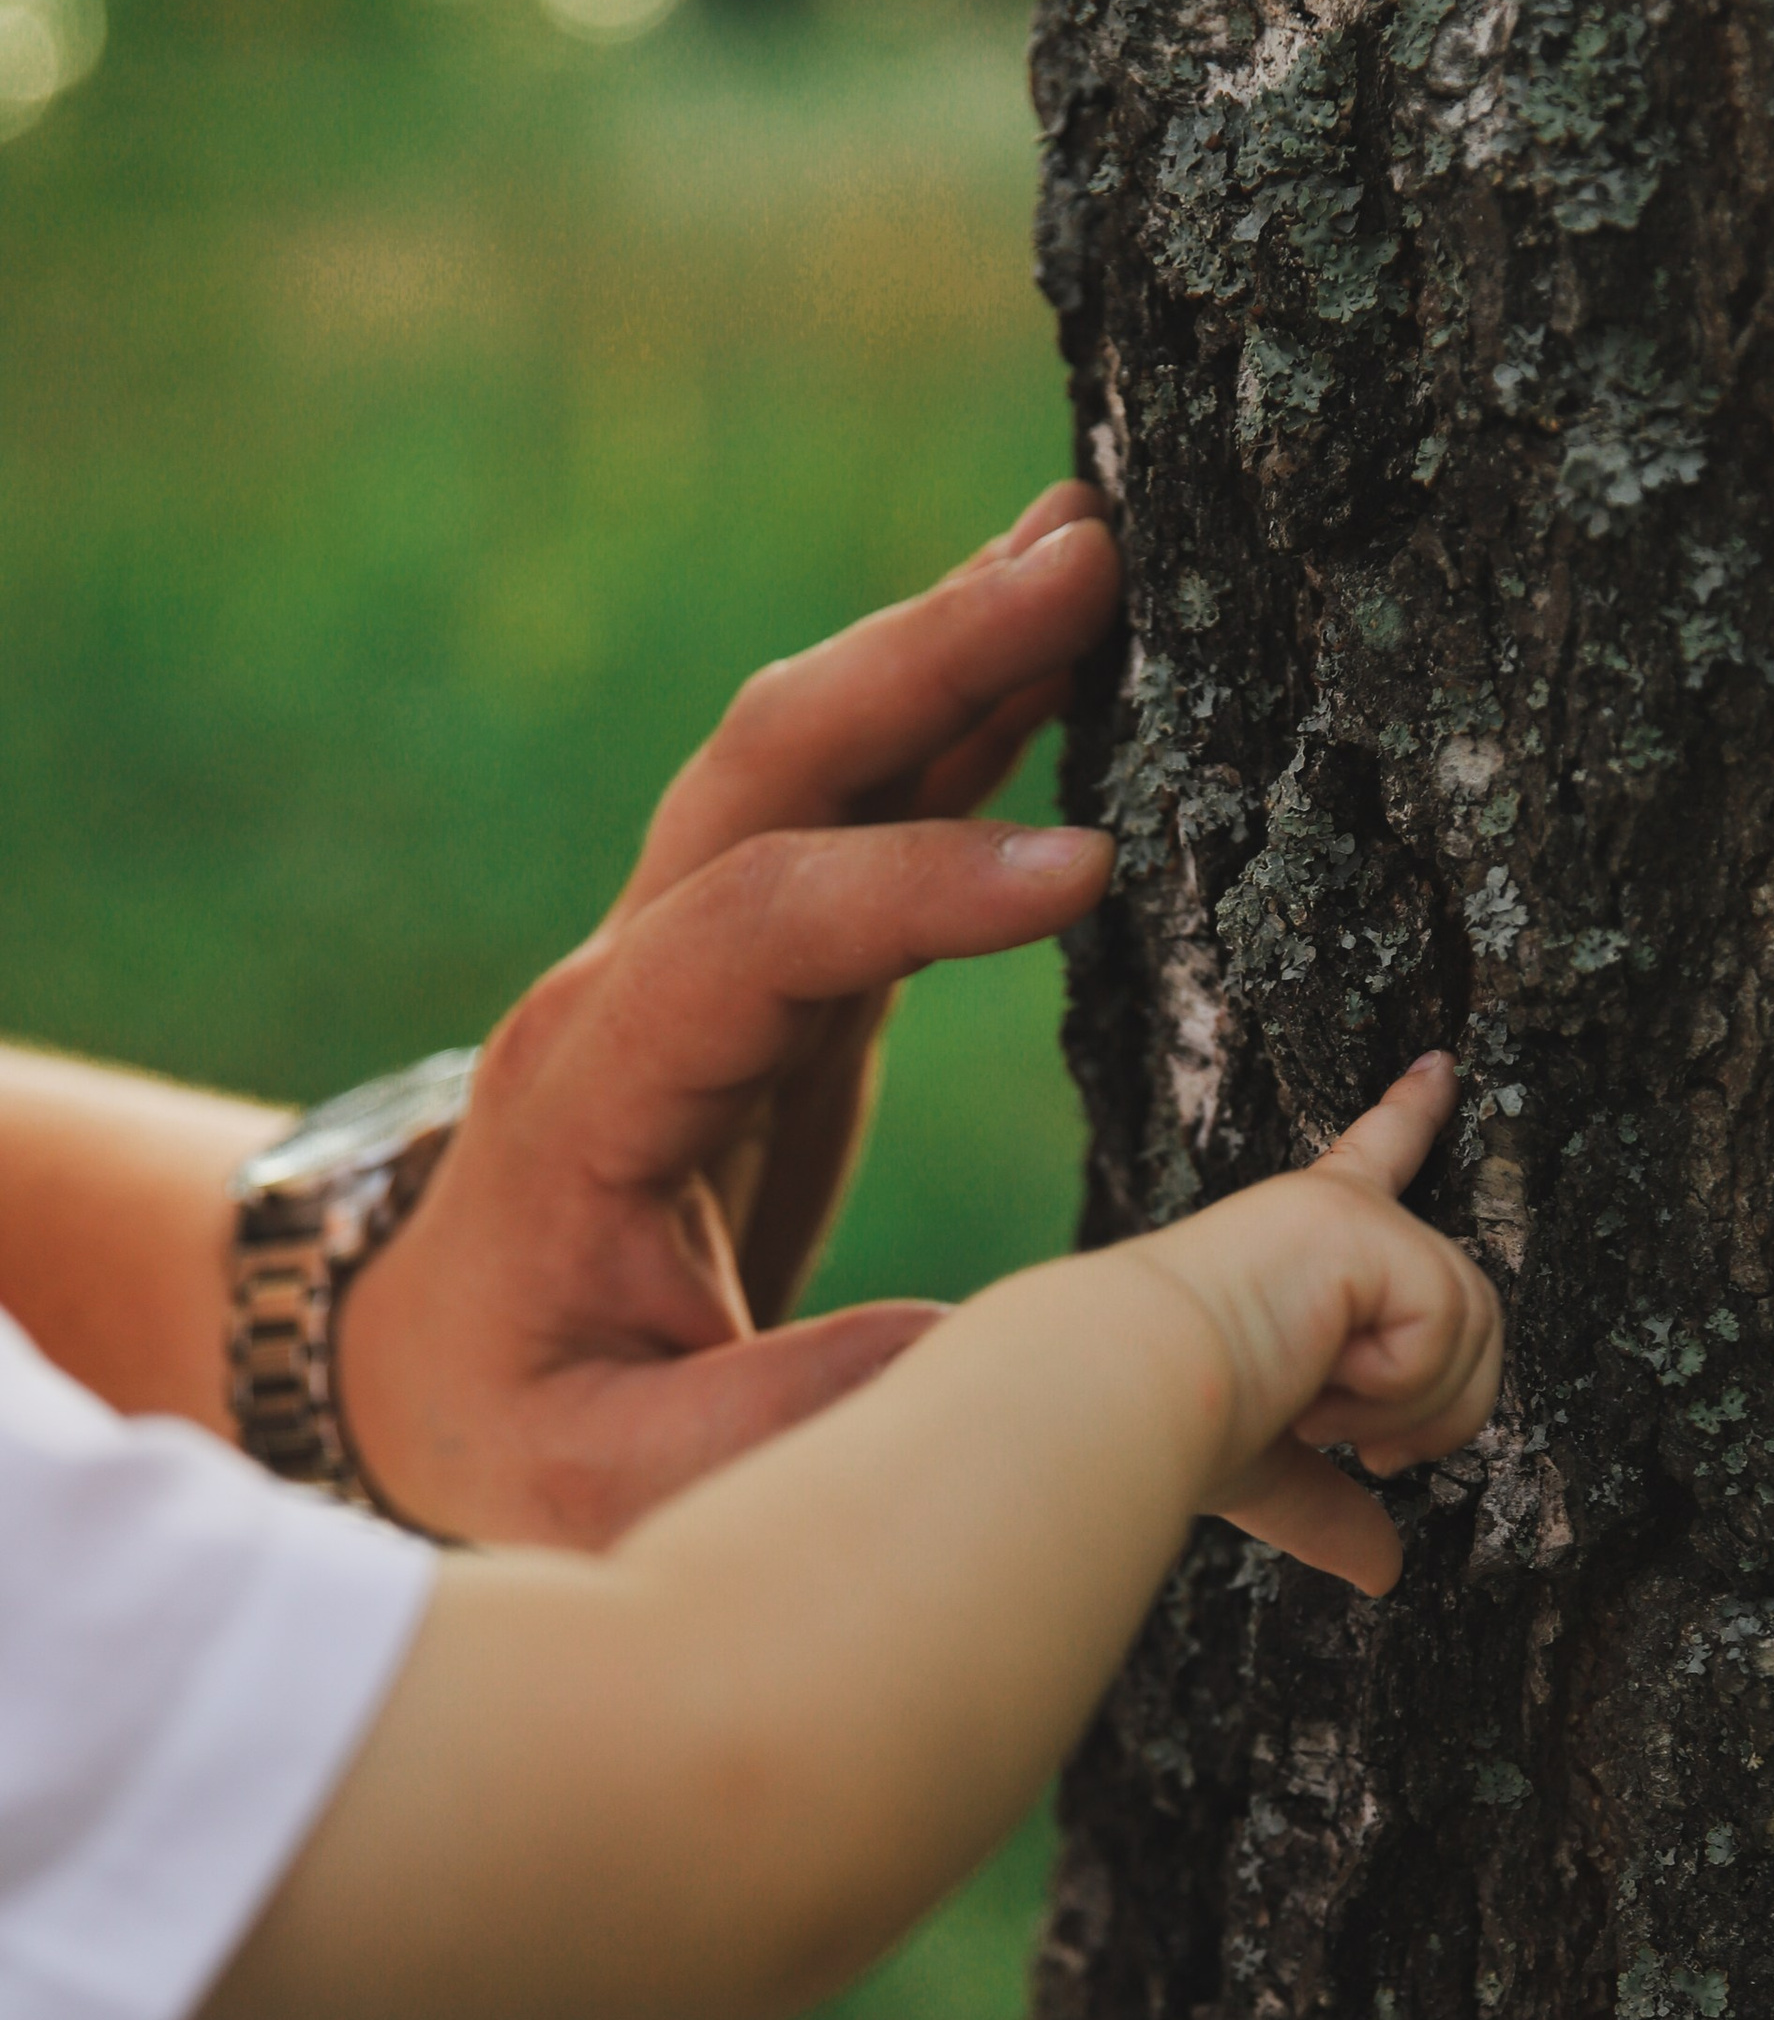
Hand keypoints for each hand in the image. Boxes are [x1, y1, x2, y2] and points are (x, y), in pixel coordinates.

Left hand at [334, 487, 1121, 1547]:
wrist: (433, 1372)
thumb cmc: (521, 1427)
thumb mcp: (610, 1479)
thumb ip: (767, 1421)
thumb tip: (960, 1361)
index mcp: (594, 1091)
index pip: (750, 930)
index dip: (912, 890)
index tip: (1082, 875)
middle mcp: (633, 981)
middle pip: (771, 767)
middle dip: (924, 653)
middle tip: (1082, 557)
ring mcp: (694, 951)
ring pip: (814, 752)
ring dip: (950, 641)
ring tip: (1094, 541)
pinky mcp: (768, 964)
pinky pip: (863, 806)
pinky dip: (961, 713)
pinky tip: (1063, 639)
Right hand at [1129, 1050, 1503, 1595]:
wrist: (1124, 1394)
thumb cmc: (1169, 1427)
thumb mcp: (1270, 1470)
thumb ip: (1332, 1505)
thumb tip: (1385, 1572)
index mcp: (1301, 1249)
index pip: (1369, 1171)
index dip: (1411, 1114)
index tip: (1443, 1063)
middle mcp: (1326, 1214)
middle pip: (1467, 1304)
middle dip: (1442, 1399)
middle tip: (1365, 1444)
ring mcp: (1346, 1215)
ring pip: (1469, 1326)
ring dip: (1409, 1403)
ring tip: (1323, 1412)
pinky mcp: (1360, 1226)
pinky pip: (1444, 1324)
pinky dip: (1399, 1384)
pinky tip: (1324, 1382)